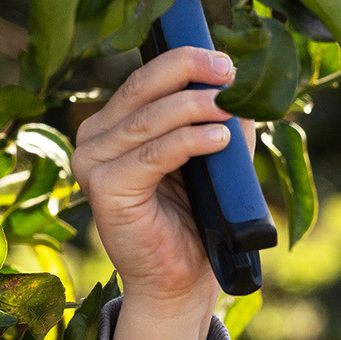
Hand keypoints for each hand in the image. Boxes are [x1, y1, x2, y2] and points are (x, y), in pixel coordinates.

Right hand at [71, 46, 254, 339]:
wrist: (179, 282)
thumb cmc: (196, 219)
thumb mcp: (214, 160)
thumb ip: (223, 122)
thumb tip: (246, 86)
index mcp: (117, 123)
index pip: (148, 78)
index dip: (185, 60)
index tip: (225, 57)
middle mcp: (97, 137)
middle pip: (143, 88)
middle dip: (188, 71)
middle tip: (228, 69)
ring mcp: (94, 162)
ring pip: (149, 119)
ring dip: (194, 107)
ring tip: (229, 104)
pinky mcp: (105, 190)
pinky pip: (151, 155)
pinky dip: (188, 141)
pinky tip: (219, 137)